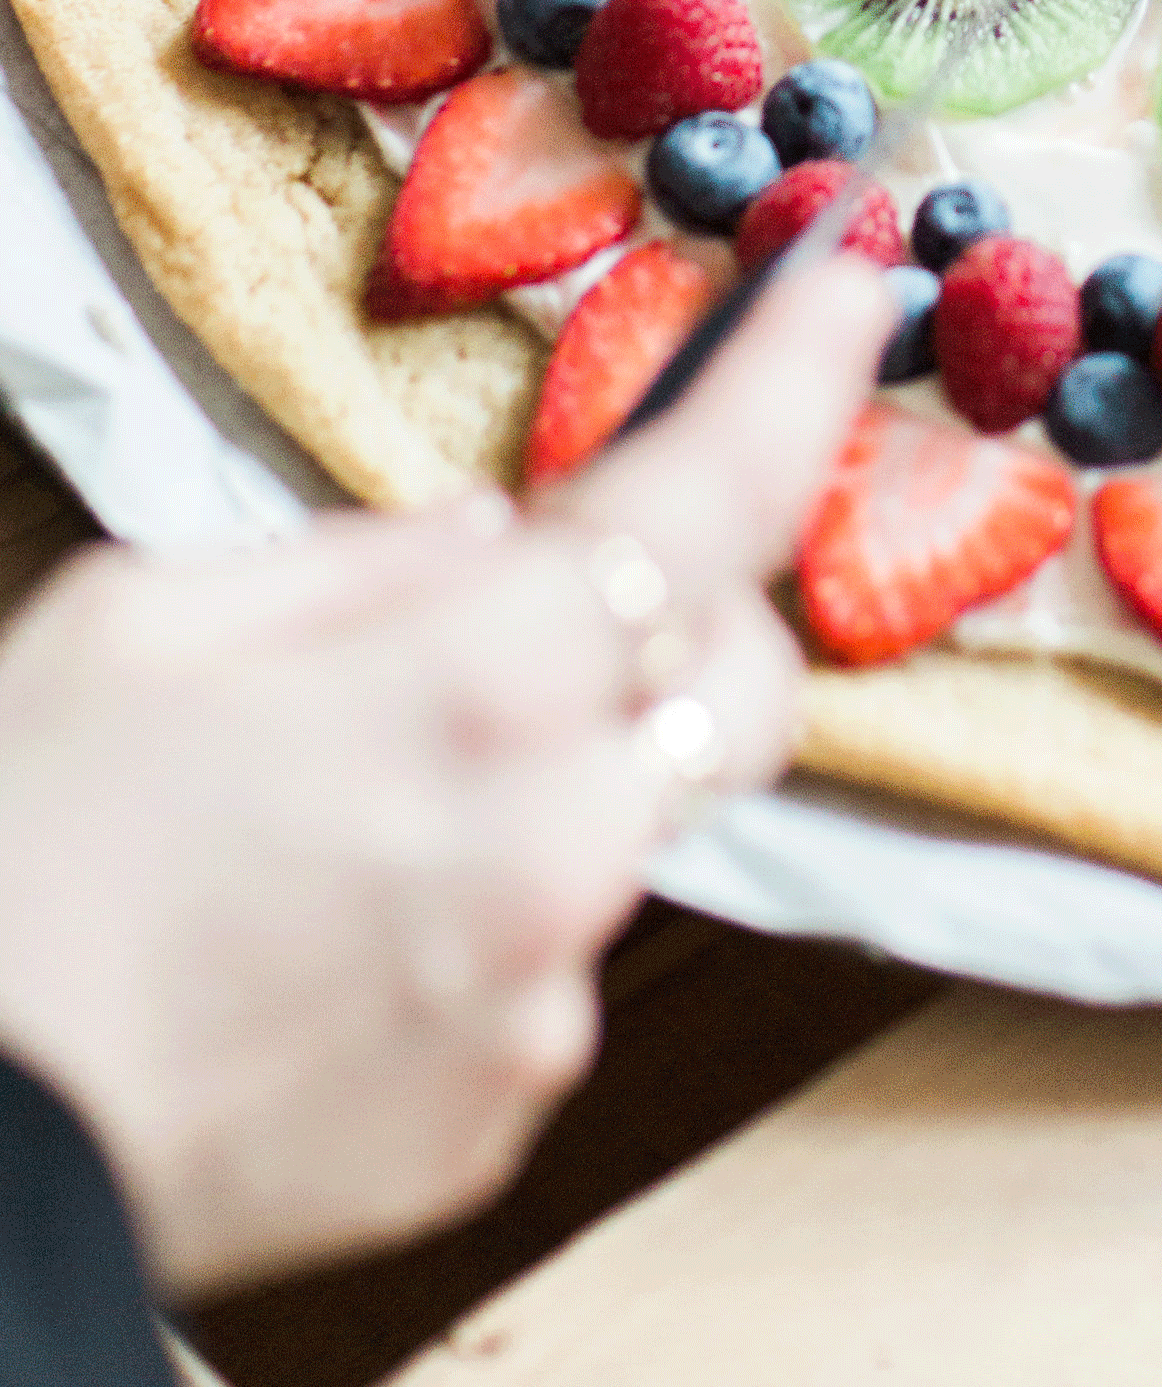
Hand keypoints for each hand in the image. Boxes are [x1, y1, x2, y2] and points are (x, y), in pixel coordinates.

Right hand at [0, 254, 885, 1292]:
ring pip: (631, 832)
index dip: (804, 373)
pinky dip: (480, 921)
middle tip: (571, 608)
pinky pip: (545, 969)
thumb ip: (359, 562)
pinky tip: (329, 940)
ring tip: (359, 812)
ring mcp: (543, 986)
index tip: (853, 280)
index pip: (715, 493)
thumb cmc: (13, 857)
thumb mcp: (140, 628)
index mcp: (471, 677)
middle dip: (695, 618)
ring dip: (556, 783)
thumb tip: (497, 542)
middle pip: (745, 685)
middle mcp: (554, 835)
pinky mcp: (503, 1106)